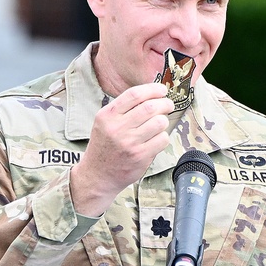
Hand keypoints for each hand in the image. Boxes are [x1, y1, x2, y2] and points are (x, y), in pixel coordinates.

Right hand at [69, 83, 173, 214]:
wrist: (97, 175)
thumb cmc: (104, 146)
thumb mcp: (104, 122)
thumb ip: (123, 108)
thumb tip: (150, 94)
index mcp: (107, 115)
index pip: (134, 95)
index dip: (152, 90)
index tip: (161, 90)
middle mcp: (117, 128)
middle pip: (150, 107)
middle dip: (164, 103)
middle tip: (167, 105)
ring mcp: (129, 143)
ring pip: (159, 122)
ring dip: (164, 121)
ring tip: (160, 123)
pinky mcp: (140, 156)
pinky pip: (162, 139)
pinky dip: (163, 137)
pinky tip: (156, 139)